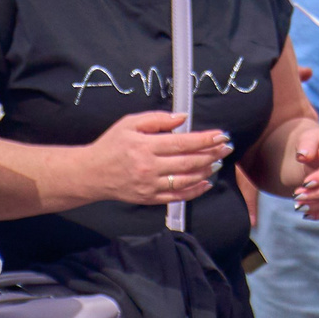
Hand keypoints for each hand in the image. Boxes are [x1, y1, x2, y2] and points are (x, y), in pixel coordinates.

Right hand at [82, 110, 232, 205]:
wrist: (92, 174)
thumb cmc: (111, 145)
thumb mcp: (129, 123)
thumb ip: (157, 119)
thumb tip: (183, 118)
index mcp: (145, 146)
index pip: (183, 142)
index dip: (205, 139)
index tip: (221, 135)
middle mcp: (150, 167)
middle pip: (189, 162)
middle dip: (211, 154)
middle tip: (227, 148)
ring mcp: (150, 185)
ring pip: (186, 180)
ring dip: (206, 171)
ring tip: (218, 162)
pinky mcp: (149, 198)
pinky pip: (176, 197)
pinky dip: (194, 191)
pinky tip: (206, 183)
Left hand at [283, 124, 318, 217]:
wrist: (317, 151)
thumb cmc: (313, 143)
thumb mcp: (308, 137)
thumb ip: (306, 144)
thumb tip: (303, 156)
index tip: (305, 182)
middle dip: (317, 194)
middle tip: (296, 195)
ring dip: (317, 206)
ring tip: (298, 206)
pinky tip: (306, 214)